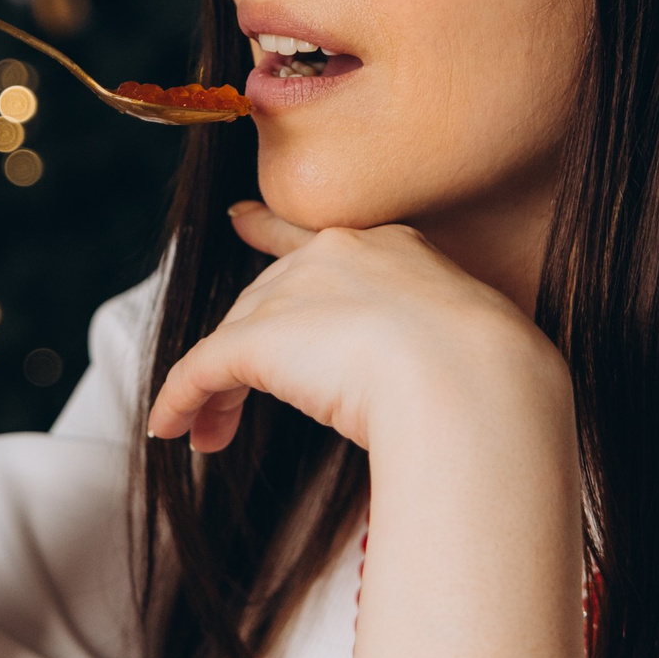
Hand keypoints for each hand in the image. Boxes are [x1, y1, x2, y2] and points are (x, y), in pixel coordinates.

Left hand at [147, 202, 566, 459]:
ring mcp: (297, 293)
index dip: (270, 235)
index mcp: (393, 249)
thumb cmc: (490, 377)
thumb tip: (437, 391)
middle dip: (244, 351)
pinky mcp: (260, 340)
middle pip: (267, 301)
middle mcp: (336, 256)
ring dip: (215, 391)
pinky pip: (202, 370)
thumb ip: (432, 353)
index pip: (315, 241)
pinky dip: (181, 400)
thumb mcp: (465, 347)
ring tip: (209, 437)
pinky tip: (168, 428)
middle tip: (223, 400)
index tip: (241, 220)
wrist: (475, 380)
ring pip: (235, 339)